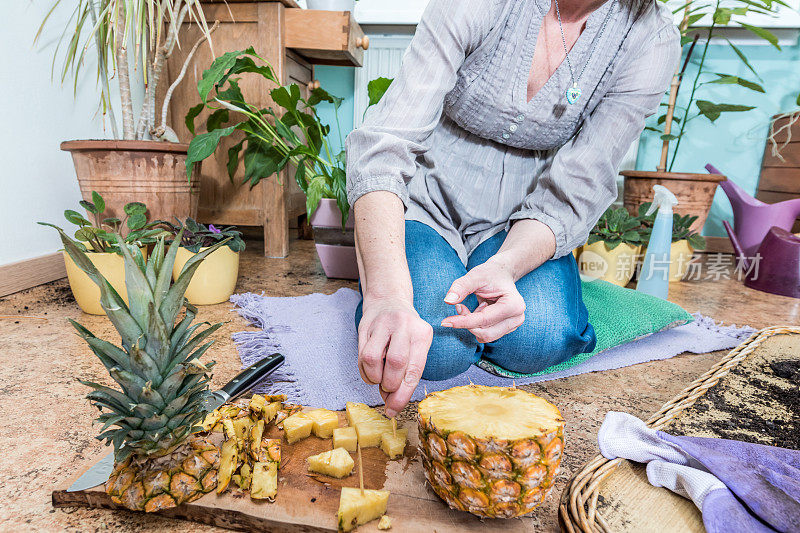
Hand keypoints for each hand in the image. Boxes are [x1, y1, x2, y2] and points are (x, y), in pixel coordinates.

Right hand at [358, 297, 432, 416]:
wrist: (388, 300)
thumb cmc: (404, 333)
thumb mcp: (414, 348)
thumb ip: (406, 375)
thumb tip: (392, 405)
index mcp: (422, 333)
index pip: (414, 369)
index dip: (403, 394)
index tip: (393, 410)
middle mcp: (404, 325)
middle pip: (395, 363)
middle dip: (389, 384)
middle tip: (386, 389)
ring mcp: (383, 323)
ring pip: (372, 358)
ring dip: (374, 377)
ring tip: (378, 377)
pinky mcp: (365, 325)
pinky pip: (360, 355)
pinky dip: (365, 371)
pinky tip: (371, 370)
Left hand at [441, 258, 525, 342]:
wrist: (501, 274)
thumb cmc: (490, 274)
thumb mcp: (475, 275)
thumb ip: (461, 287)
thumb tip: (448, 301)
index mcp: (513, 304)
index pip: (483, 320)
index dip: (462, 322)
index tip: (444, 322)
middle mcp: (517, 317)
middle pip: (486, 333)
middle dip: (467, 324)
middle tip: (459, 306)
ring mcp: (514, 324)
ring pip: (485, 336)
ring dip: (471, 324)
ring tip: (469, 307)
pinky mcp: (507, 328)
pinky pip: (487, 334)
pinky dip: (476, 325)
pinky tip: (476, 311)